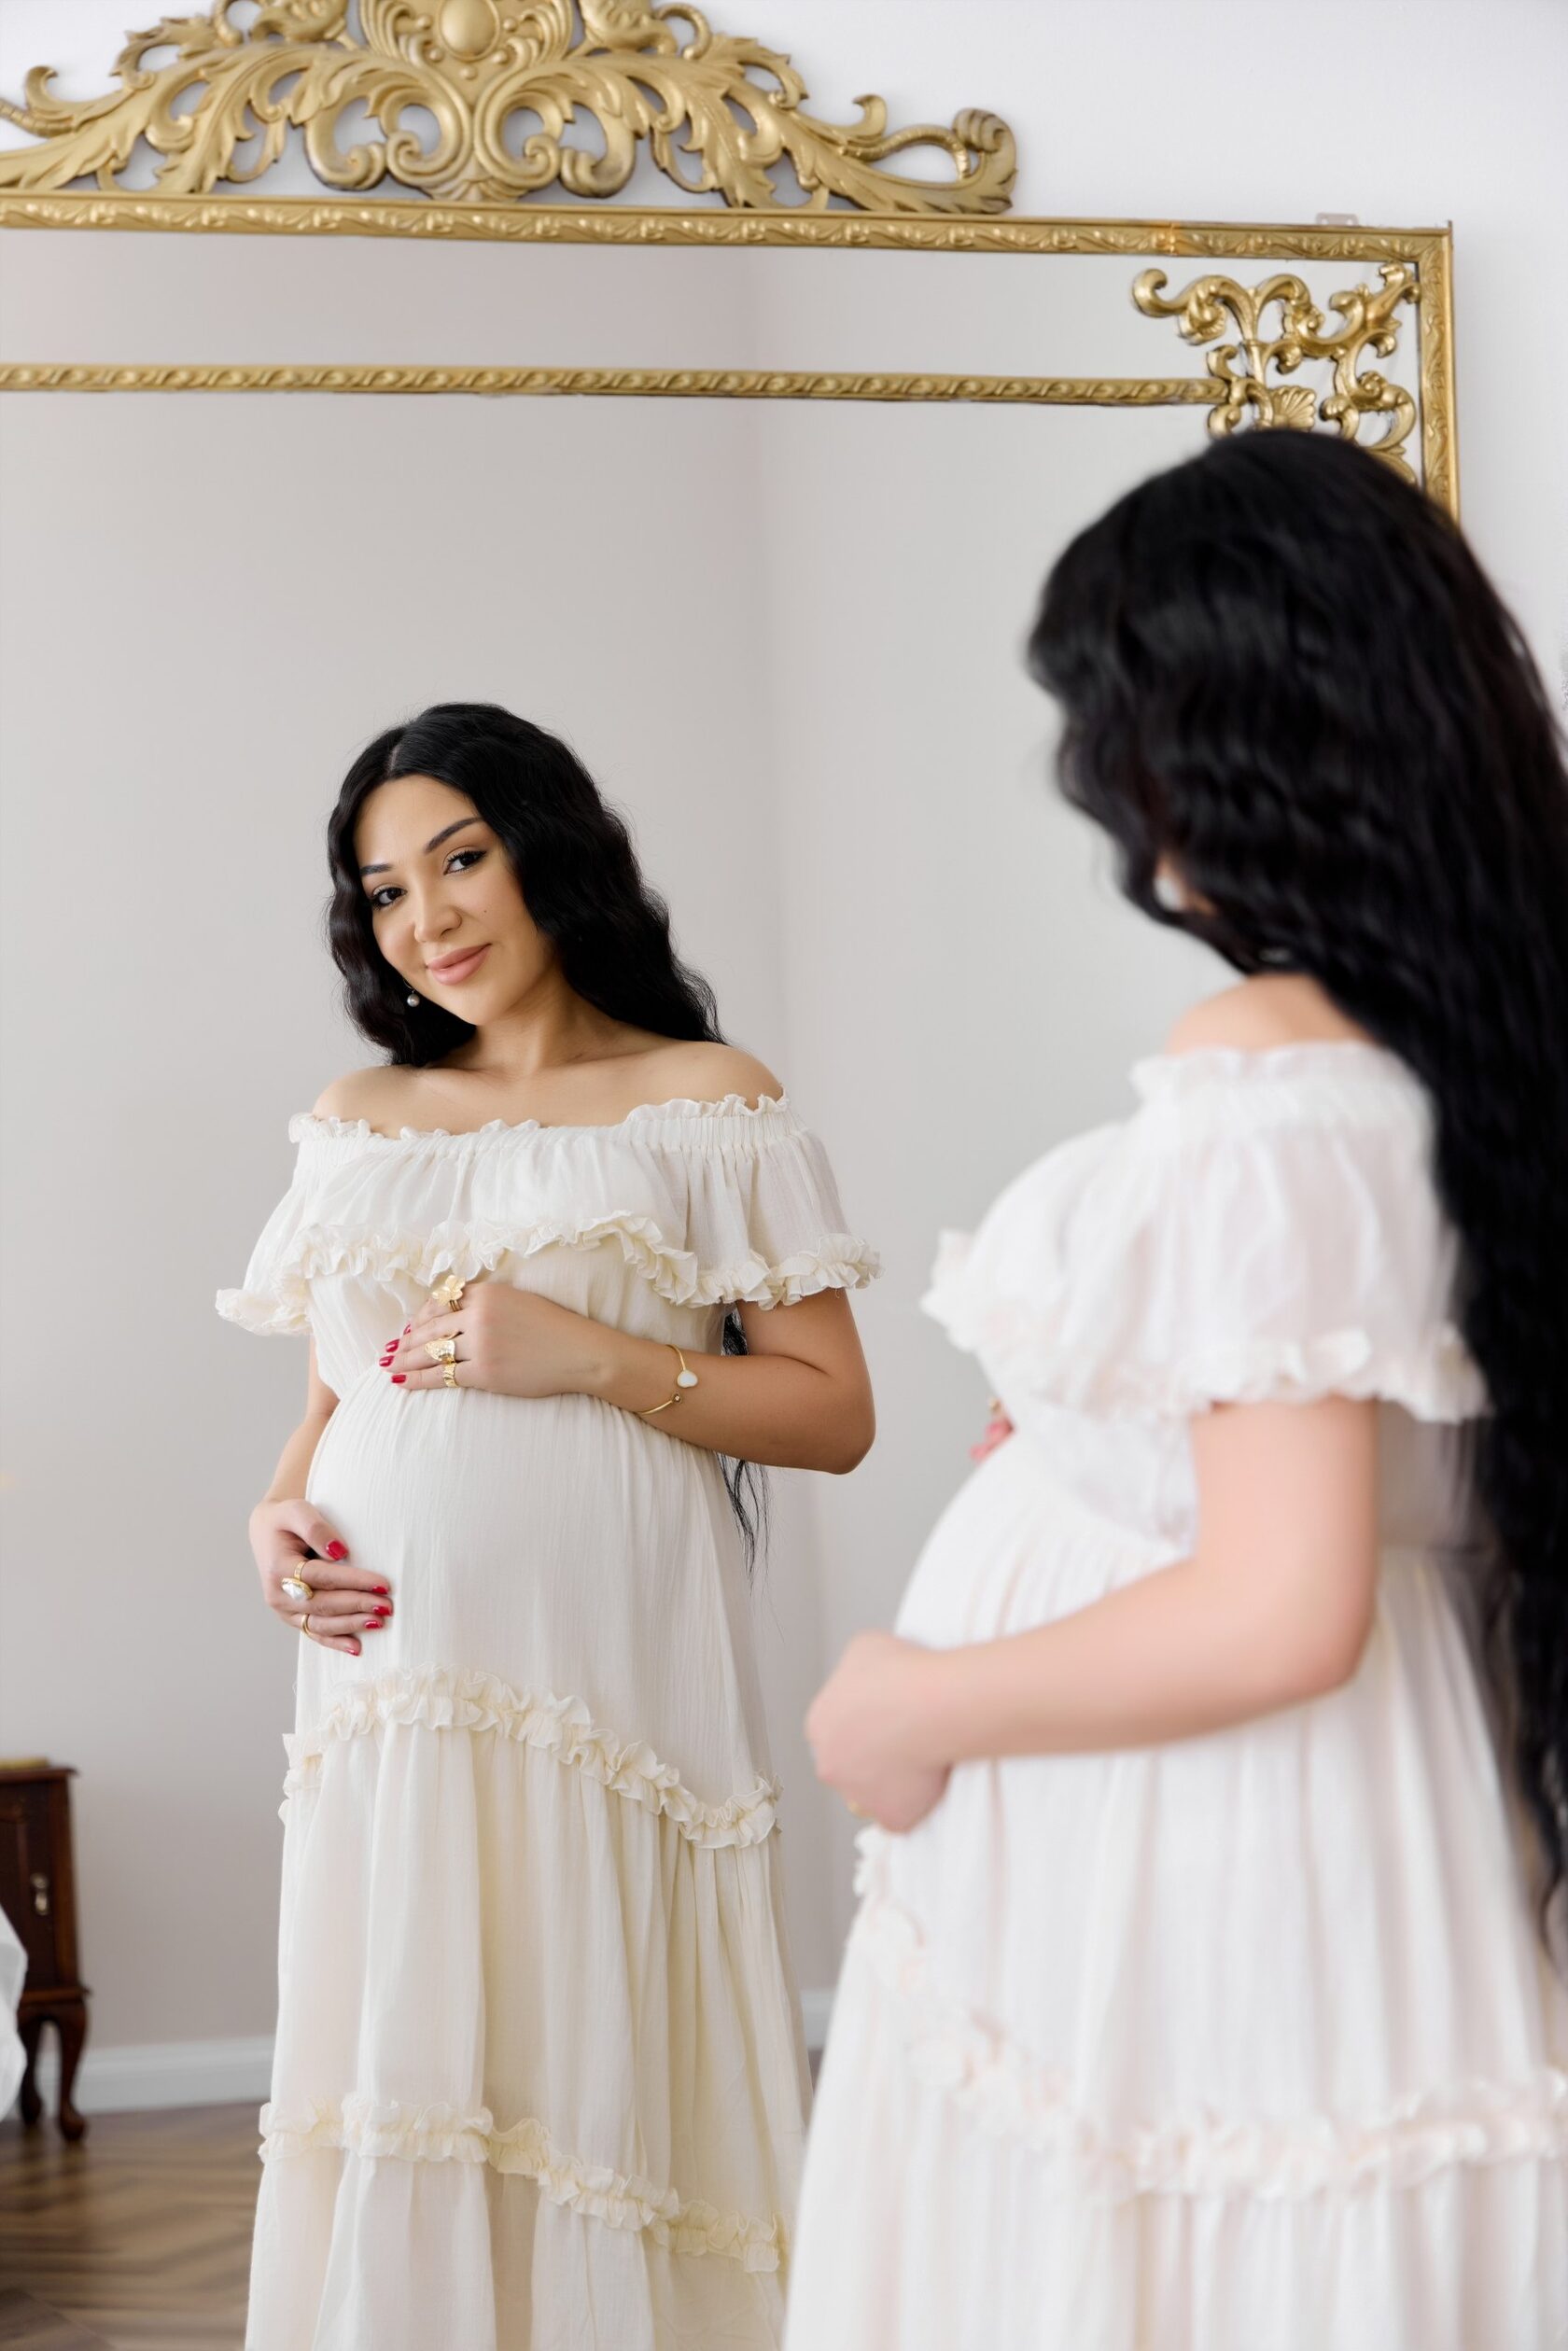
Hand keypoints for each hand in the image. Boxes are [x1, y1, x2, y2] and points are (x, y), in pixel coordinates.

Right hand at [249, 1497, 391, 1658]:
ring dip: (351, 1625)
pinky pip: (314, 1632)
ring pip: (320, 1623)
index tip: (383, 1584)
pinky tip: (357, 1647)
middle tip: (387, 1605)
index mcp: (278, 1568)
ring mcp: (284, 1609)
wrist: (267, 1530)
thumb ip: (316, 1529)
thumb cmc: (286, 1519)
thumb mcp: (297, 1510)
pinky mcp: (292, 1616)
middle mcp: (278, 1594)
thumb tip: (340, 1552)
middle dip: (358, 1605)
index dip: (354, 1582)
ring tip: (379, 1622)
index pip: (322, 1577)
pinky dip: (335, 1641)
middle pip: (323, 1604)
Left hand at [382, 1282, 608, 1397]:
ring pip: (431, 1352)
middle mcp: (480, 1315)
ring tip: (389, 1366)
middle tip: (389, 1350)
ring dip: (405, 1360)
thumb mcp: (519, 1301)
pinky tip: (403, 1383)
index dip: (419, 1316)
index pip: (441, 1302)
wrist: (580, 1353)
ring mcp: (482, 1345)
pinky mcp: (486, 1372)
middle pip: (430, 1327)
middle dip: (406, 1340)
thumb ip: (487, 1303)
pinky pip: (442, 1376)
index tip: (409, 1326)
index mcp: (488, 1293)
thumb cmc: (554, 1328)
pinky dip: (418, 1380)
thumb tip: (451, 1315)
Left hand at [805, 1630, 951, 1833]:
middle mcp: (829, 1765)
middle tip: (901, 1739)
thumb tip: (864, 1678)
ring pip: (868, 1797)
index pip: (832, 1729)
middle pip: (845, 1765)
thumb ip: (854, 1670)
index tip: (884, 1717)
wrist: (933, 1704)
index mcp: (818, 1724)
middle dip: (866, 1757)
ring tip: (916, 1763)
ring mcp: (859, 1796)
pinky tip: (929, 1783)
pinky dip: (912, 1805)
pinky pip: (899, 1816)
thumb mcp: (865, 1648)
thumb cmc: (901, 1671)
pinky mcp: (892, 1818)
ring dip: (885, 1786)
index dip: (859, 1724)